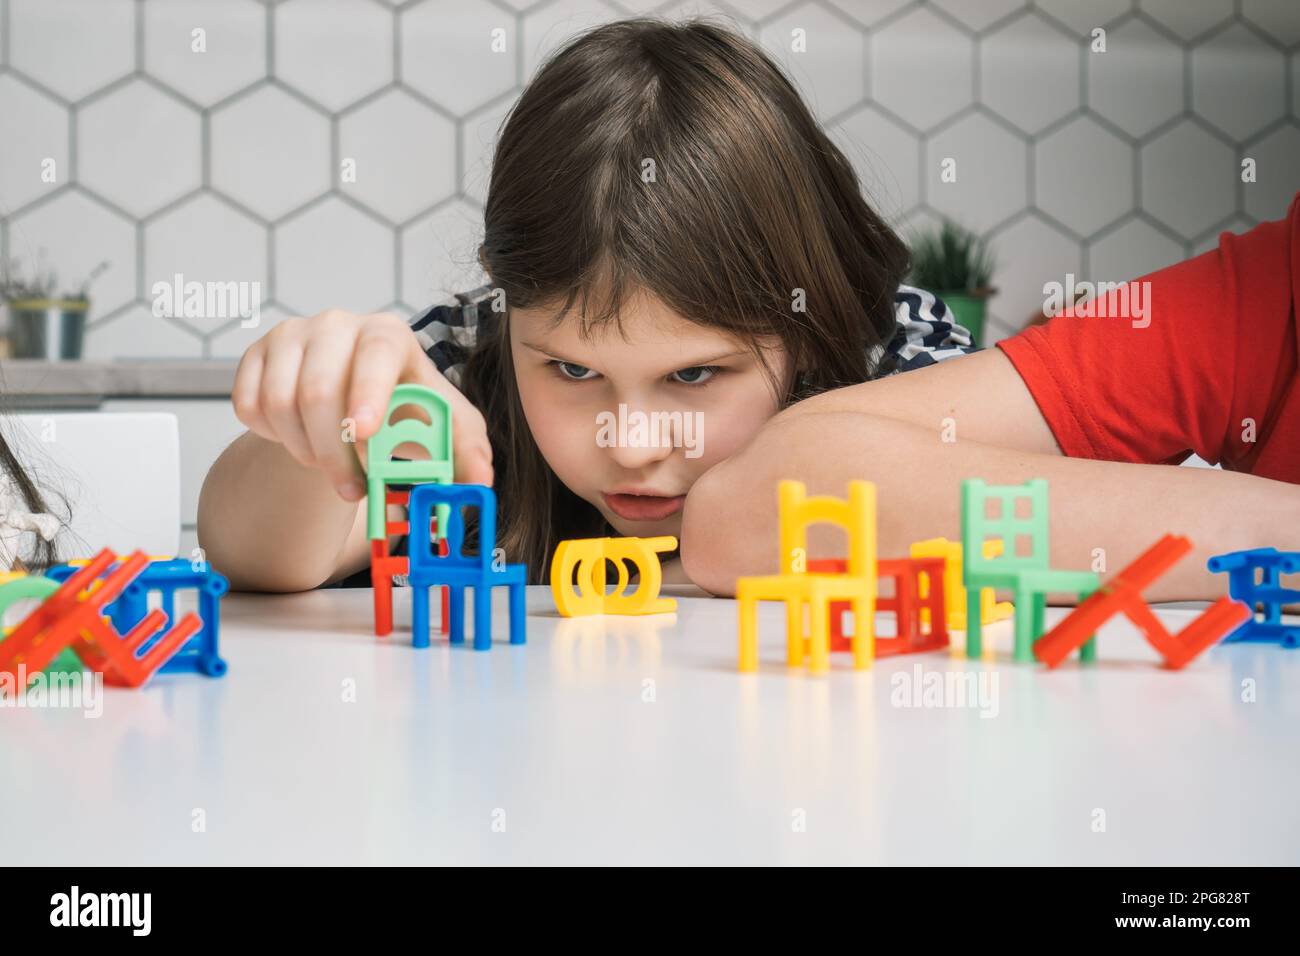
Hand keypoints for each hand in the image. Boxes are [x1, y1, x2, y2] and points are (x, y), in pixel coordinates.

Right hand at [231, 310, 492, 499]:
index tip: (363, 433)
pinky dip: (271, 436)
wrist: (351, 400)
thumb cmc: (403, 407)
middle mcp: (337, 324)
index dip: (368, 392)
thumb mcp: (442, 425)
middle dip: (333, 452)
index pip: (376, 353)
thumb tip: (482, 483)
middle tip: (350, 489)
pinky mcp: (254, 355)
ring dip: (303, 450)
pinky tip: (299, 436)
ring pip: (278, 403)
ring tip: (329, 461)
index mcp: (388, 334)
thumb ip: (468, 451)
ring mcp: (290, 335)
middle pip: (319, 390)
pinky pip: (248, 406)